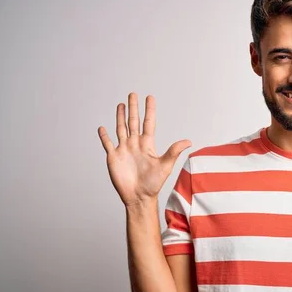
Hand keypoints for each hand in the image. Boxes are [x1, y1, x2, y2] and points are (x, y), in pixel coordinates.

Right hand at [97, 92, 191, 206]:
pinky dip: (104, 136)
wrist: (139, 197)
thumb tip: (188, 141)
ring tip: (121, 105)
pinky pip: (108, 144)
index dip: (149, 110)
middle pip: (133, 122)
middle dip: (133, 108)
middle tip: (133, 94)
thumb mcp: (165, 165)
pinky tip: (102, 128)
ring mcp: (124, 150)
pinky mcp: (113, 158)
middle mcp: (135, 144)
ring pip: (121, 129)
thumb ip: (174, 151)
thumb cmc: (153, 184)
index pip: (148, 123)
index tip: (149, 98)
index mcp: (147, 144)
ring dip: (120, 117)